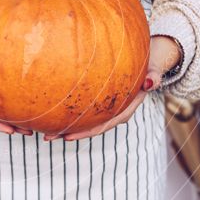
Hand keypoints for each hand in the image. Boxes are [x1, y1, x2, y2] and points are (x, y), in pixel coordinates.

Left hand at [55, 36, 182, 141]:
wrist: (149, 62)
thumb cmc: (150, 65)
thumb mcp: (154, 70)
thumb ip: (154, 76)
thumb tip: (150, 83)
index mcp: (126, 110)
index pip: (104, 125)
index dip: (86, 131)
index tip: (68, 136)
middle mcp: (115, 113)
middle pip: (91, 128)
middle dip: (69, 133)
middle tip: (47, 137)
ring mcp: (107, 110)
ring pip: (86, 123)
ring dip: (66, 128)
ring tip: (45, 133)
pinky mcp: (101, 103)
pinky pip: (85, 112)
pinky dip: (70, 116)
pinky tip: (53, 115)